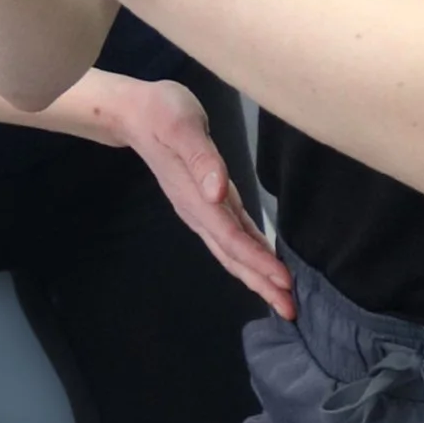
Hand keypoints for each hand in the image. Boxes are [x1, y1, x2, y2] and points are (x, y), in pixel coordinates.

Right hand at [107, 78, 295, 316]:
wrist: (134, 113)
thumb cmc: (159, 113)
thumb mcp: (181, 127)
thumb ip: (201, 159)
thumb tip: (217, 192)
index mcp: (196, 198)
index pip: (231, 238)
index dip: (257, 262)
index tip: (283, 282)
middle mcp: (198, 211)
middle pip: (233, 256)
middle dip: (261, 283)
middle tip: (289, 310)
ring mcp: (201, 210)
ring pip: (232, 251)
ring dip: (256, 275)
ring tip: (281, 296)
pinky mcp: (207, 201)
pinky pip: (232, 236)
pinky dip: (250, 254)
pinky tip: (264, 263)